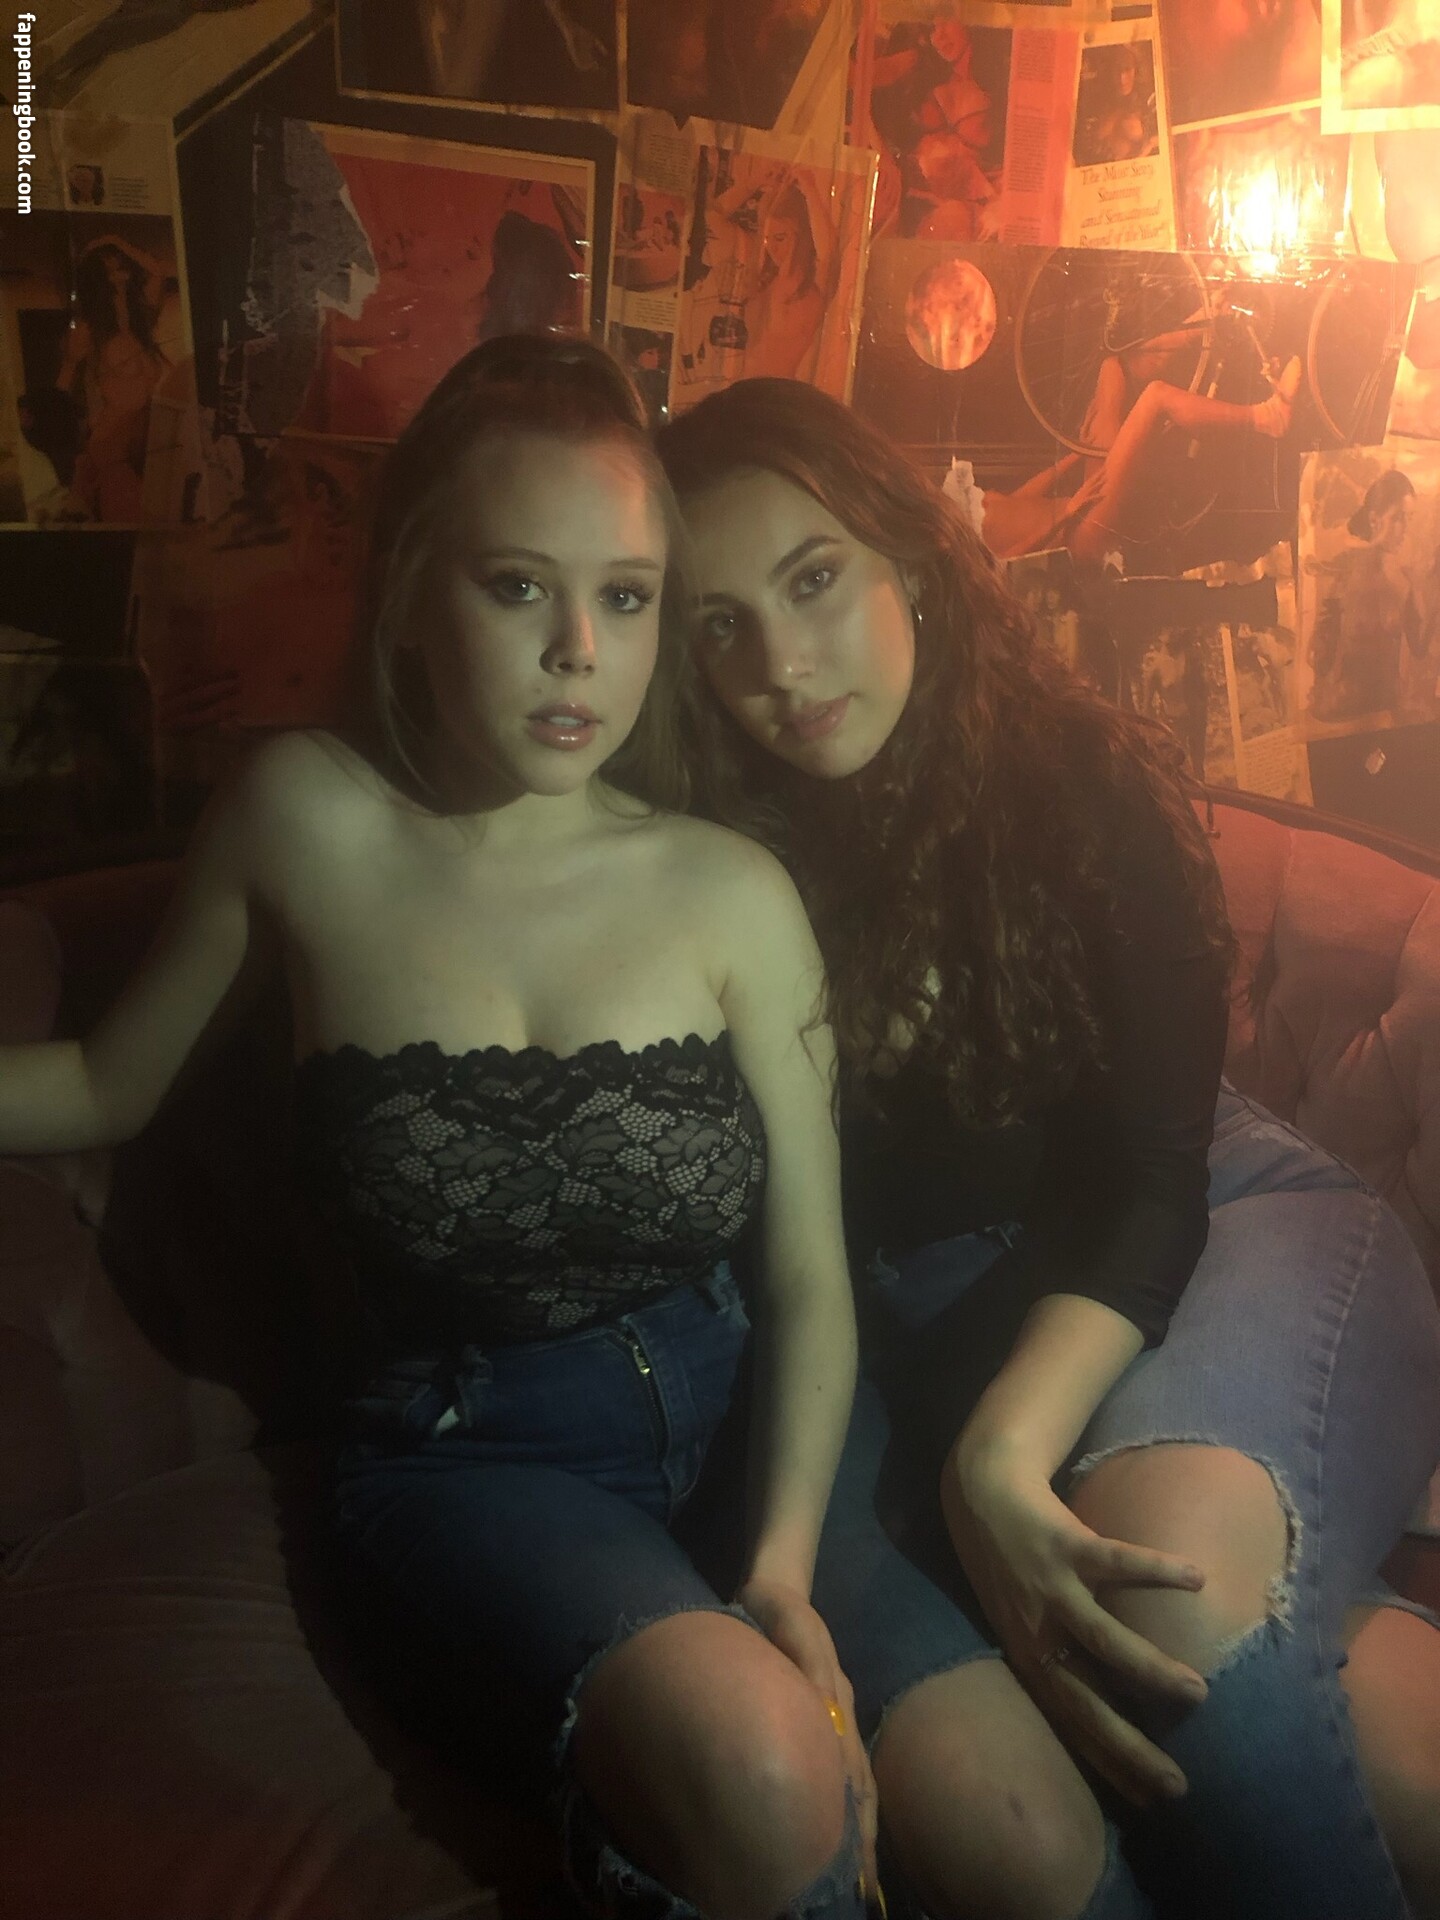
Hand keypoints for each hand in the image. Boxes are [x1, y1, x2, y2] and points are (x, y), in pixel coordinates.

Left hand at [735, 1576, 878, 1898]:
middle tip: (862, 1893)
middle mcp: (840, 1721)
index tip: (859, 1867)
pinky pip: (838, 1772)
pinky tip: (838, 1834)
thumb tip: (824, 1706)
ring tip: (858, 1879)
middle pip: (859, 1791)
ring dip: (856, 1832)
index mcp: (836, 1706)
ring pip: (853, 1787)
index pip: (854, 1776)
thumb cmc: (781, 1611)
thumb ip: (808, 1662)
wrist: (774, 1588)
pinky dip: (845, 1807)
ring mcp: (832, 1721)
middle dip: (861, 1842)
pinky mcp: (818, 1718)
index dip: (857, 1822)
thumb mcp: (795, 1628)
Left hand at [941, 1455, 1208, 1805]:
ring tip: (1195, 1692)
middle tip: (1178, 1783)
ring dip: (1145, 1667)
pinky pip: (1113, 1558)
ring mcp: (1047, 1586)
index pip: (1069, 1722)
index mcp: (1027, 1655)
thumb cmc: (1010, 1564)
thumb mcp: (1021, 1621)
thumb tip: (1113, 1701)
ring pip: (1099, 1636)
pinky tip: (1196, 1578)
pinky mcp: (1061, 1542)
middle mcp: (1035, 1629)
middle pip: (1083, 1698)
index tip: (1152, 1799)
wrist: (978, 1493)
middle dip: (1127, 1744)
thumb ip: (1059, 1657)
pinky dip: (1154, 1568)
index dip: (1107, 1761)